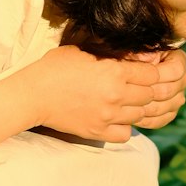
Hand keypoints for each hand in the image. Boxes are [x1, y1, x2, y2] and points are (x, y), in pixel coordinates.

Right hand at [29, 45, 175, 142]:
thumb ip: (113, 55)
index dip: (150, 72)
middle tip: (136, 86)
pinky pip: (126, 134)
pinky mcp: (98, 132)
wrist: (32, 94)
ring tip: (124, 102)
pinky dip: (125, 127)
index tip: (143, 72)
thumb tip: (139, 56)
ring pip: (141, 115)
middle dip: (146, 90)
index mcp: (114, 71)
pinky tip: (115, 118)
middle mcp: (116, 95)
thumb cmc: (55, 67)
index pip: (153, 74)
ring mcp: (108, 116)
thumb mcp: (85, 51)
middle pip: (150, 95)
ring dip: (137, 108)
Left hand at [128, 47, 185, 130]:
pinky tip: (131, 116)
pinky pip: (161, 120)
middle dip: (148, 94)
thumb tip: (146, 59)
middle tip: (128, 96)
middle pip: (170, 91)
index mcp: (178, 59)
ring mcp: (179, 98)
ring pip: (165, 107)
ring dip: (146, 108)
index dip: (158, 75)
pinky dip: (146, 120)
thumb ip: (141, 54)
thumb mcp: (133, 52)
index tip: (138, 77)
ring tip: (127, 107)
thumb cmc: (129, 59)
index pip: (176, 70)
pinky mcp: (170, 113)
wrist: (125, 76)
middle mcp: (183, 79)